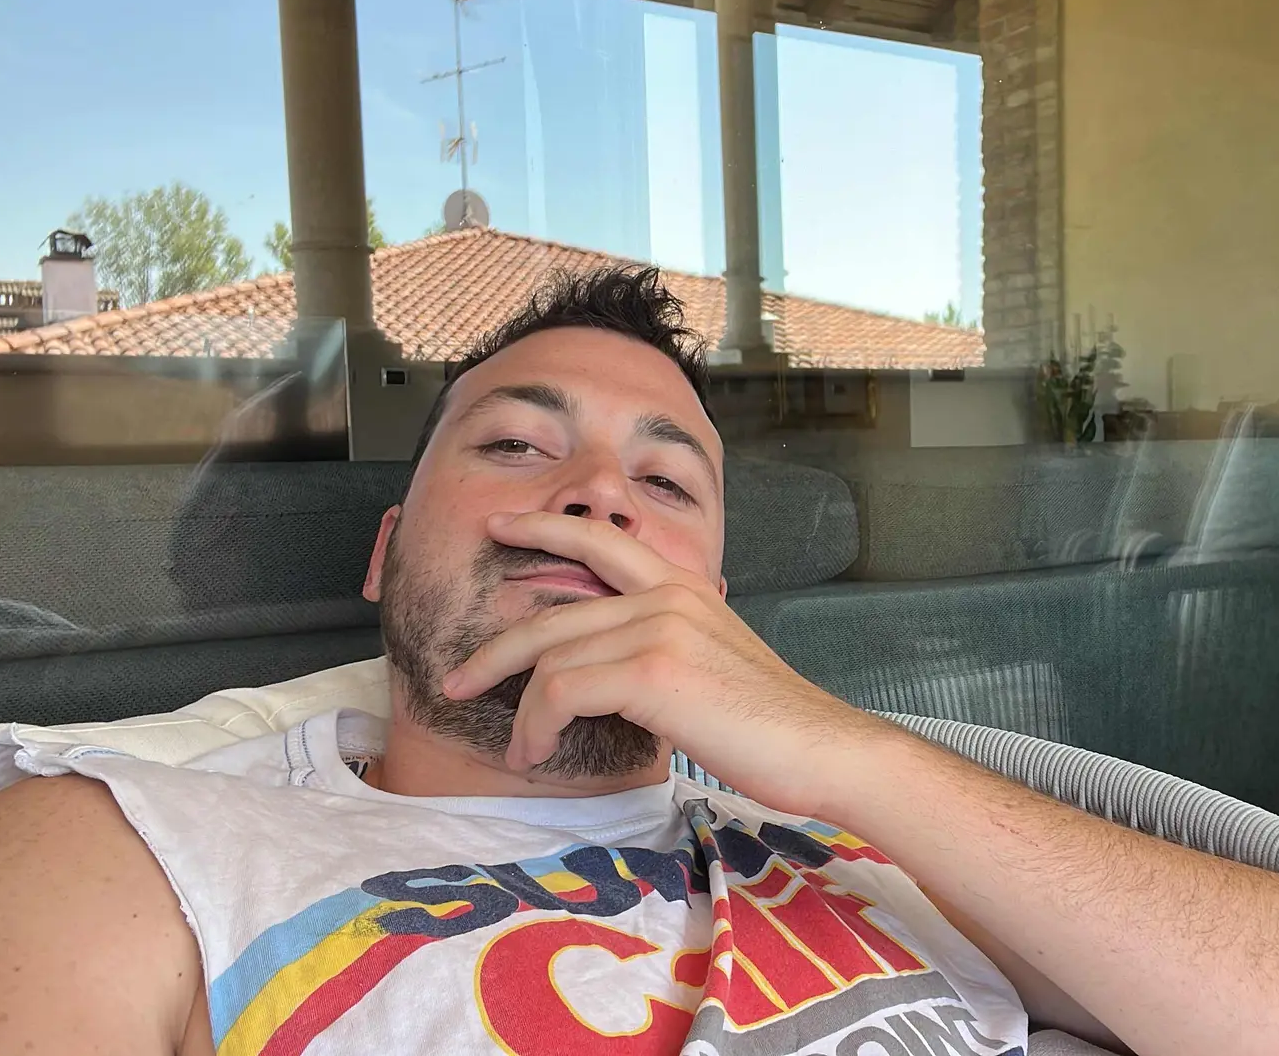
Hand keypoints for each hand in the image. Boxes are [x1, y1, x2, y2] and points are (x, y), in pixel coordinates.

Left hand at [441, 511, 886, 814]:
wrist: (822, 749)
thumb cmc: (773, 725)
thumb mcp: (716, 665)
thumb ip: (666, 648)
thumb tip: (617, 673)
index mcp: (685, 587)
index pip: (602, 541)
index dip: (544, 530)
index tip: (500, 526)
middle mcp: (668, 595)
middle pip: (554, 611)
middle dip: (495, 649)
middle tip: (456, 679)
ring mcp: (659, 628)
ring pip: (550, 658)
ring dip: (520, 711)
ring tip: (518, 749)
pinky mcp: (651, 670)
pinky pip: (560, 691)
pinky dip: (535, 726)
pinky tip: (536, 752)